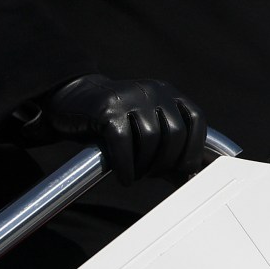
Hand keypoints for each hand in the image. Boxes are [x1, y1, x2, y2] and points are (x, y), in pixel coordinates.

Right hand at [43, 75, 206, 184]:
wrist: (73, 100)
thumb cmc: (115, 123)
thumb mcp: (146, 130)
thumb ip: (169, 151)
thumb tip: (192, 178)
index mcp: (169, 93)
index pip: (196, 119)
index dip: (194, 148)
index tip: (183, 171)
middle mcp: (153, 90)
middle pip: (175, 132)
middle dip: (166, 162)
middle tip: (152, 175)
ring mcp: (131, 96)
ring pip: (150, 138)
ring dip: (145, 166)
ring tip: (136, 175)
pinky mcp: (107, 108)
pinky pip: (123, 142)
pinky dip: (126, 166)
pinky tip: (124, 178)